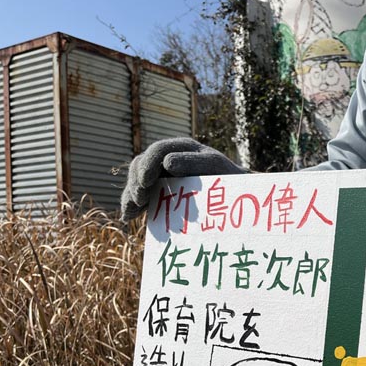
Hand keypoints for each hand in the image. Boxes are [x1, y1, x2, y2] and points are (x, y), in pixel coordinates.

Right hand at [121, 138, 246, 221]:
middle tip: (141, 198)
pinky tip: (128, 216)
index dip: (150, 164)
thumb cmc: (229, 179)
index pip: (159, 151)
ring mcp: (162, 176)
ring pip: (138, 180)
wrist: (237, 196)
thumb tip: (168, 163)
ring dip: (132, 193)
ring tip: (132, 210)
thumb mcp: (215, 168)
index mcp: (182, 148)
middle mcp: (168, 159)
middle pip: (142, 164)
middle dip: (137, 180)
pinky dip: (131, 205)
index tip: (147, 182)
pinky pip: (140, 195)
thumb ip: (194, 164)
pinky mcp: (159, 193)